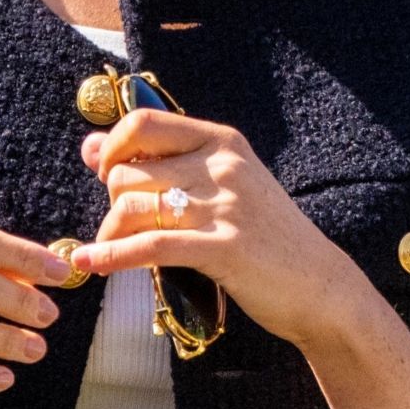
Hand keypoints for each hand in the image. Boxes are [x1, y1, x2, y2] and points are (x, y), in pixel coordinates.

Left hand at [71, 108, 364, 350]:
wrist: (320, 285)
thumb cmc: (265, 237)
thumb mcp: (221, 187)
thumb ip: (160, 164)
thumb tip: (89, 147)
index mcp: (222, 142)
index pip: (144, 123)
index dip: (113, 148)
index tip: (108, 174)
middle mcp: (222, 166)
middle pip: (130, 173)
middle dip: (111, 203)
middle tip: (121, 227)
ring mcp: (224, 207)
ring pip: (132, 207)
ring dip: (108, 235)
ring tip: (108, 251)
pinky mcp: (223, 249)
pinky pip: (149, 246)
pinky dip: (111, 256)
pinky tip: (90, 264)